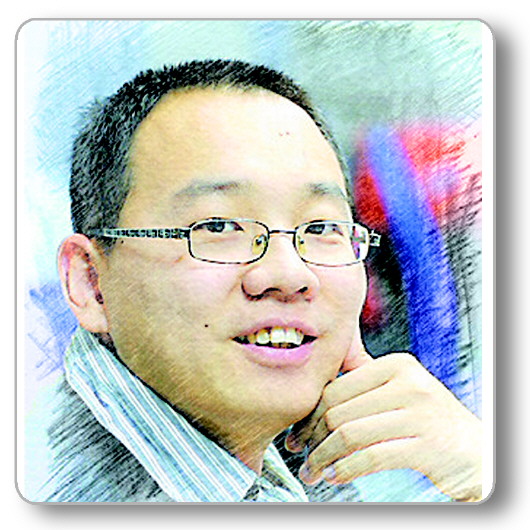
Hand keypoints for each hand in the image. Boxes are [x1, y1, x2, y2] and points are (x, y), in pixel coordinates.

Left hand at [285, 346, 481, 500]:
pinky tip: (335, 476)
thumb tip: (312, 394)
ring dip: (323, 458)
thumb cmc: (427, 420)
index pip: (335, 388)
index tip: (298, 433)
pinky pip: (371, 457)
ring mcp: (419, 413)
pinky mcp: (426, 445)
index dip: (310, 414)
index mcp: (396, 365)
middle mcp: (409, 383)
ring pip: (349, 434)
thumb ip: (364, 385)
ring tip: (312, 471)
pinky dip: (345, 469)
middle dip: (312, 438)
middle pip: (338, 411)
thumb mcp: (401, 390)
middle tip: (301, 455)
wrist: (476, 451)